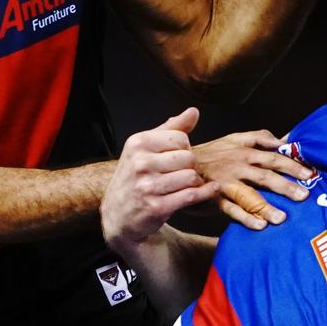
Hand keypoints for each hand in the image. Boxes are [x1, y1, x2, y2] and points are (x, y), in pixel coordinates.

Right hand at [100, 108, 218, 250]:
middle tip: (181, 173)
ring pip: (191, 177)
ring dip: (194, 182)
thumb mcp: (145, 148)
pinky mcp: (156, 207)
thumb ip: (171, 129)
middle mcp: (140, 162)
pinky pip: (191, 195)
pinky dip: (205, 193)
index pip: (181, 138)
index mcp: (137, 143)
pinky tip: (208, 190)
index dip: (185, 148)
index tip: (177, 157)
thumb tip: (194, 112)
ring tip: (184, 184)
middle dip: (190, 166)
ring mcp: (147, 186)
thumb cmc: (135, 177)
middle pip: (188, 157)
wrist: (118, 214)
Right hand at [193, 129, 310, 229]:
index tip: (310, 173)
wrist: (175, 162)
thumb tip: (283, 140)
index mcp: (243, 151)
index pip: (272, 157)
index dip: (292, 164)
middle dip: (286, 186)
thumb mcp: (232, 138)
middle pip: (265, 175)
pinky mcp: (213, 197)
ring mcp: (224, 182)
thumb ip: (258, 138)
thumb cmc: (208, 153)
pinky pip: (230, 208)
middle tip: (303, 196)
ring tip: (281, 218)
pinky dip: (245, 217)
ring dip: (266, 206)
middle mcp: (236, 166)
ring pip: (248, 194)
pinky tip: (259, 225)